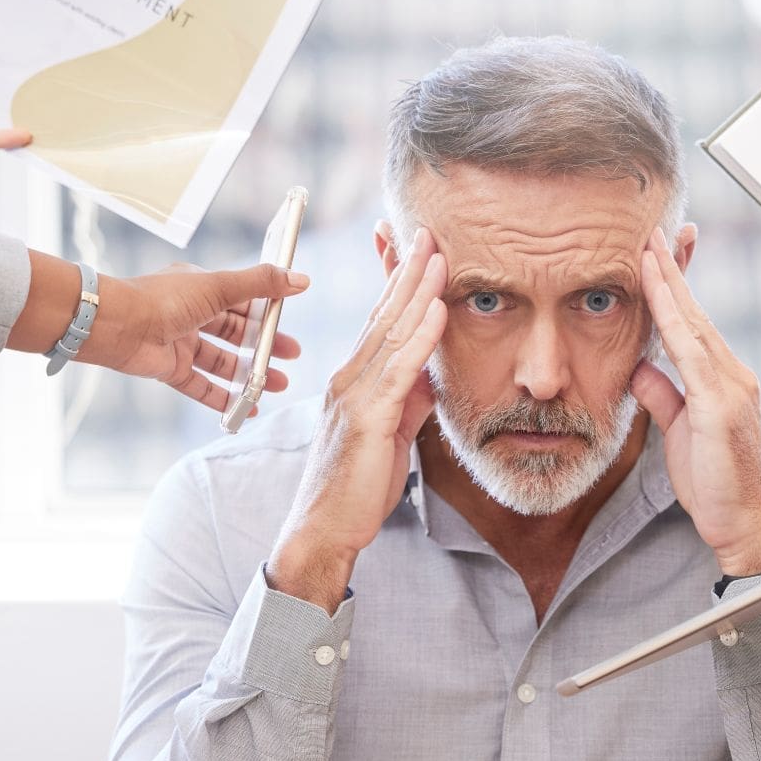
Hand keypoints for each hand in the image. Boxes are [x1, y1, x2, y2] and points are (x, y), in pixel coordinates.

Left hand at [79, 263, 309, 412]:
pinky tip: (245, 409)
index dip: (266, 315)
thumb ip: (261, 284)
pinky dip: (223, 398)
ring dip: (249, 375)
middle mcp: (192, 315)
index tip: (288, 325)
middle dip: (263, 348)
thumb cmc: (164, 299)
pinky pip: (201, 386)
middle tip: (290, 359)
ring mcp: (180, 343)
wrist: (115, 325)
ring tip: (275, 387)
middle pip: (236, 335)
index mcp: (202, 289)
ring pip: (222, 362)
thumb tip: (301, 280)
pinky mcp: (170, 369)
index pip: (242, 303)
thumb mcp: (219, 286)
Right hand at [266, 229, 448, 610]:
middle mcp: (349, 378)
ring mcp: (354, 395)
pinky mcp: (365, 419)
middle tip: (427, 230)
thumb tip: (430, 374)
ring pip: (390, 332)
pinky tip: (436, 312)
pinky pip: (397, 371)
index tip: (412, 245)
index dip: (397, 281)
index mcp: (356, 380)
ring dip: (416, 291)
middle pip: (383, 313)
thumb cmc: (355, 487)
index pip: (380, 320)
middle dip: (406, 269)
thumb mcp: (391, 433)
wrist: (324, 530)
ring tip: (437, 254)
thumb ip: (408, 400)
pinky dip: (419, 338)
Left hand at [630, 227, 760, 577]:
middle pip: (695, 311)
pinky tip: (656, 293)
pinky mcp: (721, 404)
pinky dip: (672, 317)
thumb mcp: (680, 434)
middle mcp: (731, 374)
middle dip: (673, 268)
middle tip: (653, 227)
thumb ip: (663, 398)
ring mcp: (730, 387)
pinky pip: (691, 351)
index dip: (674, 286)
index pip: (692, 323)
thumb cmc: (714, 487)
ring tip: (647, 245)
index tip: (656, 251)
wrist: (745, 526)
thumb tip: (642, 368)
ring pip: (693, 322)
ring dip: (669, 281)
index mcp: (721, 380)